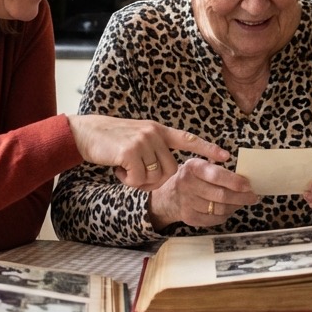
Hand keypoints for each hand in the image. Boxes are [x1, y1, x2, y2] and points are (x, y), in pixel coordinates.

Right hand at [67, 115, 228, 190]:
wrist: (86, 133)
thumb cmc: (111, 140)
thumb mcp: (137, 138)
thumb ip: (154, 149)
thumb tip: (168, 173)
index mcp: (159, 130)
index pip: (189, 139)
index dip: (208, 149)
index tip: (226, 157)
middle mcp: (154, 133)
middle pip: (171, 170)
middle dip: (156, 180)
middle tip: (136, 175)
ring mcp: (143, 141)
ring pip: (156, 176)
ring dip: (140, 181)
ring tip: (125, 170)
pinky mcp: (130, 151)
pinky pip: (139, 179)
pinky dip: (128, 181)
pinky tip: (118, 171)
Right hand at [148, 158, 258, 230]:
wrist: (168, 197)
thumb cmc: (191, 178)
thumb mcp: (199, 165)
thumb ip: (216, 163)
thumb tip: (241, 168)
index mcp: (193, 167)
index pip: (217, 175)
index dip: (235, 182)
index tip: (249, 185)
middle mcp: (187, 184)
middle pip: (221, 195)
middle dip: (241, 197)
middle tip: (253, 197)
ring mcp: (187, 202)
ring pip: (220, 209)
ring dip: (235, 206)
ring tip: (242, 202)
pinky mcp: (189, 217)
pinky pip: (214, 219)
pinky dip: (225, 215)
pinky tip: (229, 209)